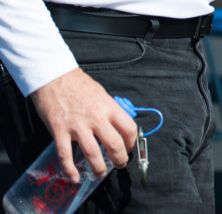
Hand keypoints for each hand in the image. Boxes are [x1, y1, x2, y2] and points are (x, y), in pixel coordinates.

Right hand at [29, 68, 136, 182]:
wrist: (54, 77)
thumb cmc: (79, 85)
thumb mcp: (102, 94)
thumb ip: (109, 110)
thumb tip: (117, 125)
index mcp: (109, 107)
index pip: (129, 128)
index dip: (131, 142)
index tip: (128, 148)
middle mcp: (96, 117)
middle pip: (114, 144)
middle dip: (120, 159)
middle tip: (119, 165)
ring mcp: (77, 125)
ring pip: (92, 153)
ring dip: (98, 168)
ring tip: (99, 173)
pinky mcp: (59, 130)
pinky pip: (65, 155)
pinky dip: (70, 169)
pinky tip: (74, 178)